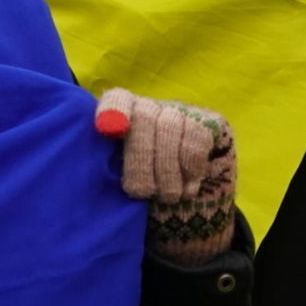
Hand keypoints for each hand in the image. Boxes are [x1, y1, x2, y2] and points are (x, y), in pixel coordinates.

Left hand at [96, 87, 238, 263]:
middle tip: (142, 192)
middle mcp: (152, 108)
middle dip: (141, 157)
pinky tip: (188, 188)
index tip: (108, 131)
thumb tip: (95, 171)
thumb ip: (109, 171)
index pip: (116, 100)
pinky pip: (198, 138)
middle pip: (144, 115)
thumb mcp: (121, 185)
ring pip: (171, 126)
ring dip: (168, 168)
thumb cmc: (143, 197)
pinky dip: (191, 166)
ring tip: (168, 196)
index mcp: (122, 120)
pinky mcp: (210, 123)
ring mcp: (182, 112)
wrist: (187, 204)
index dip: (113, 111)